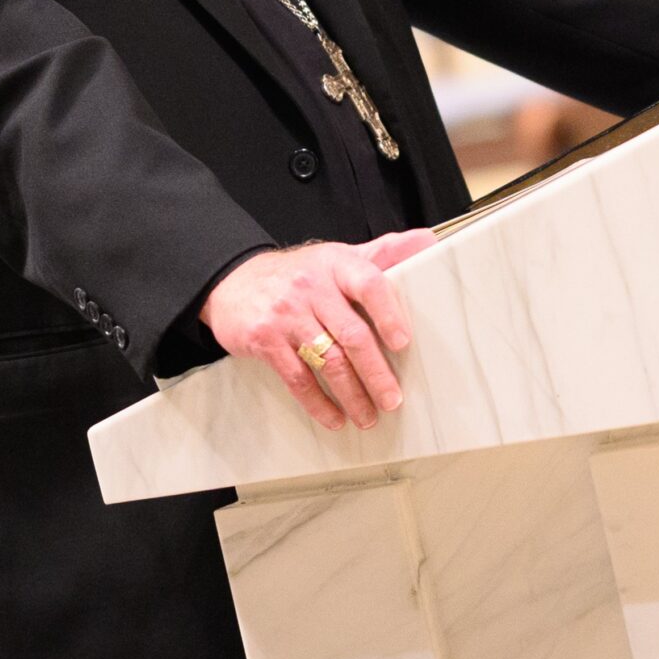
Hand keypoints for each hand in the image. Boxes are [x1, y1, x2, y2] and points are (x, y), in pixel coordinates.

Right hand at [200, 229, 438, 430]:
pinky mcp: (265, 339)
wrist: (232, 281)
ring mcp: (286, 314)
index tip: (403, 343)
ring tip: (368, 416)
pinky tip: (334, 417)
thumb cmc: (298, 274)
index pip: (368, 283)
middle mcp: (311, 287)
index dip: (388, 314)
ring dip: (352, 395)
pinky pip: (297, 378)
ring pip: (328, 361)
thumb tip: (427, 241)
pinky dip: (318, 403)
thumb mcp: (337, 257)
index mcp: (336, 264)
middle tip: (392, 399)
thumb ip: (383, 252)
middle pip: (352, 334)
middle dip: (376, 373)